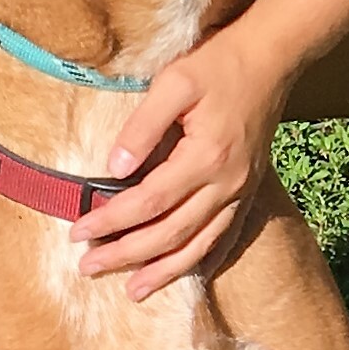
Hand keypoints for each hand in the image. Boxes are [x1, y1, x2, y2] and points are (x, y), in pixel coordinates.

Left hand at [69, 21, 291, 298]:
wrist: (271, 59)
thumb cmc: (217, 65)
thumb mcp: (174, 82)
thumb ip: (142, 126)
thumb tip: (113, 169)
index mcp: (204, 157)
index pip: (147, 202)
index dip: (110, 221)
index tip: (77, 232)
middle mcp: (226, 184)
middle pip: (170, 233)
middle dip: (126, 254)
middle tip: (88, 267)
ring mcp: (241, 191)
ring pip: (199, 245)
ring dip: (163, 271)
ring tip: (132, 291)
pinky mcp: (248, 190)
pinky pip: (226, 236)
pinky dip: (204, 260)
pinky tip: (187, 274)